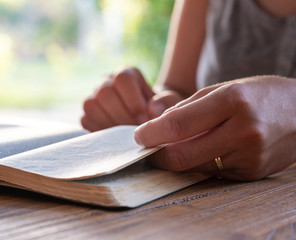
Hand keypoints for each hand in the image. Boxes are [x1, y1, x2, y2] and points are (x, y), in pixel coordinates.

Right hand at [81, 67, 183, 130]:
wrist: (148, 123)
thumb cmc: (159, 110)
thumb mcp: (170, 104)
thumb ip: (167, 103)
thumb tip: (152, 110)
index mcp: (126, 74)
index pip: (122, 78)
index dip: (133, 101)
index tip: (144, 120)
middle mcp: (107, 82)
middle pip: (105, 93)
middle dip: (122, 116)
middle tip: (135, 131)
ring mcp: (94, 98)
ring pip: (91, 105)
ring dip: (109, 123)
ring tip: (126, 135)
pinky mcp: (88, 115)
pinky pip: (86, 120)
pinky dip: (100, 130)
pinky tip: (116, 137)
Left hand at [135, 76, 295, 180]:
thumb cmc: (259, 95)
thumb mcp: (225, 88)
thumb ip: (189, 107)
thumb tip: (159, 127)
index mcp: (233, 101)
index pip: (178, 125)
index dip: (151, 134)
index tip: (138, 136)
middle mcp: (243, 131)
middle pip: (182, 156)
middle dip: (158, 155)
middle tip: (149, 149)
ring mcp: (250, 156)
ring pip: (196, 166)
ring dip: (180, 158)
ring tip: (178, 145)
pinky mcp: (252, 173)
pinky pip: (214, 172)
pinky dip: (202, 162)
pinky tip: (207, 149)